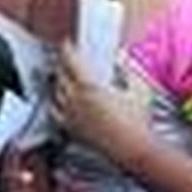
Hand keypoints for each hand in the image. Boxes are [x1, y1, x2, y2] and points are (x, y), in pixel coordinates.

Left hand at [51, 42, 146, 162]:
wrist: (132, 148)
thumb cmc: (137, 119)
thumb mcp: (138, 88)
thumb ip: (128, 70)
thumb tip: (121, 58)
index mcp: (88, 86)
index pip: (69, 60)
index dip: (66, 49)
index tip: (67, 43)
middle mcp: (74, 99)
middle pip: (59, 74)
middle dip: (61, 64)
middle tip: (66, 59)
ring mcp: (69, 114)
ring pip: (54, 91)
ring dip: (57, 81)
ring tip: (63, 77)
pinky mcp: (69, 128)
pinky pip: (54, 111)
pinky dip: (55, 102)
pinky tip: (60, 100)